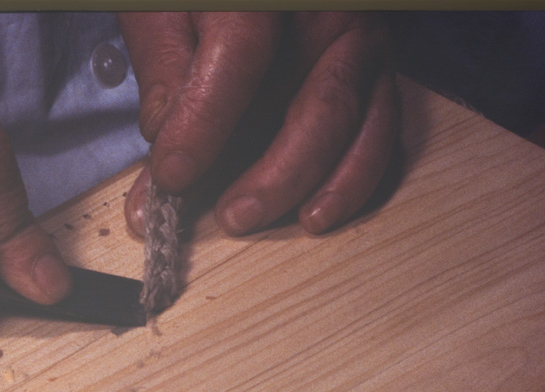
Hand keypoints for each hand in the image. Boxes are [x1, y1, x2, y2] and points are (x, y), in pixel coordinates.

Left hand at [118, 12, 398, 235]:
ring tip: (263, 218)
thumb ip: (166, 63)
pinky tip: (316, 213)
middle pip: (319, 100)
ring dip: (311, 184)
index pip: (241, 53)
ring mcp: (359, 43)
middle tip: (229, 214)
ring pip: (354, 124)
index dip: (205, 122)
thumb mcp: (165, 8)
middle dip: (273, 172)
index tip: (172, 174)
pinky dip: (352, 180)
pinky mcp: (371, 72)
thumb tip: (165, 137)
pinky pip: (379, 131)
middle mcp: (329, 13)